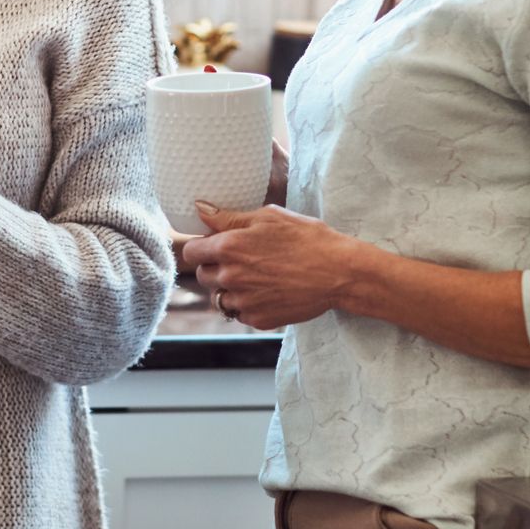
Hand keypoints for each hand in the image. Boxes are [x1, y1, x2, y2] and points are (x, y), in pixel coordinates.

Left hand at [179, 201, 358, 330]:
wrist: (339, 273)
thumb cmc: (307, 238)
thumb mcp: (269, 216)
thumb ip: (229, 217)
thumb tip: (199, 209)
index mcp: (229, 247)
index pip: (191, 253)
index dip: (200, 248)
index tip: (213, 247)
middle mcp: (230, 276)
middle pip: (203, 276)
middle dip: (215, 268)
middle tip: (241, 261)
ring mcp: (243, 301)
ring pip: (219, 298)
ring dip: (229, 289)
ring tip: (256, 278)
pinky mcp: (258, 319)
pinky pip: (239, 313)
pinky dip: (247, 305)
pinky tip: (267, 292)